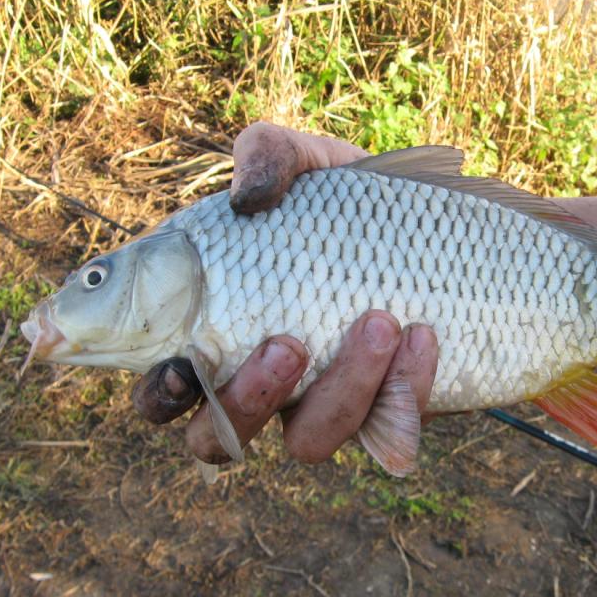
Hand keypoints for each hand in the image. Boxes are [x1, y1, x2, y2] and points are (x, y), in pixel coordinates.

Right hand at [131, 122, 438, 465]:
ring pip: (309, 441)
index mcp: (216, 333)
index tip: (181, 366)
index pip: (163, 390)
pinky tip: (423, 334)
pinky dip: (406, 386)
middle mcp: (260, 383)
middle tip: (287, 344)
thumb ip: (266, 155)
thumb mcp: (306, 160)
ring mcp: (321, 405)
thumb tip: (247, 199)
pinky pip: (387, 428)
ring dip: (342, 390)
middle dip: (247, 402)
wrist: (437, 229)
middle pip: (219, 438)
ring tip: (380, 321)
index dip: (159, 394)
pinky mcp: (385, 414)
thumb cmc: (345, 201)